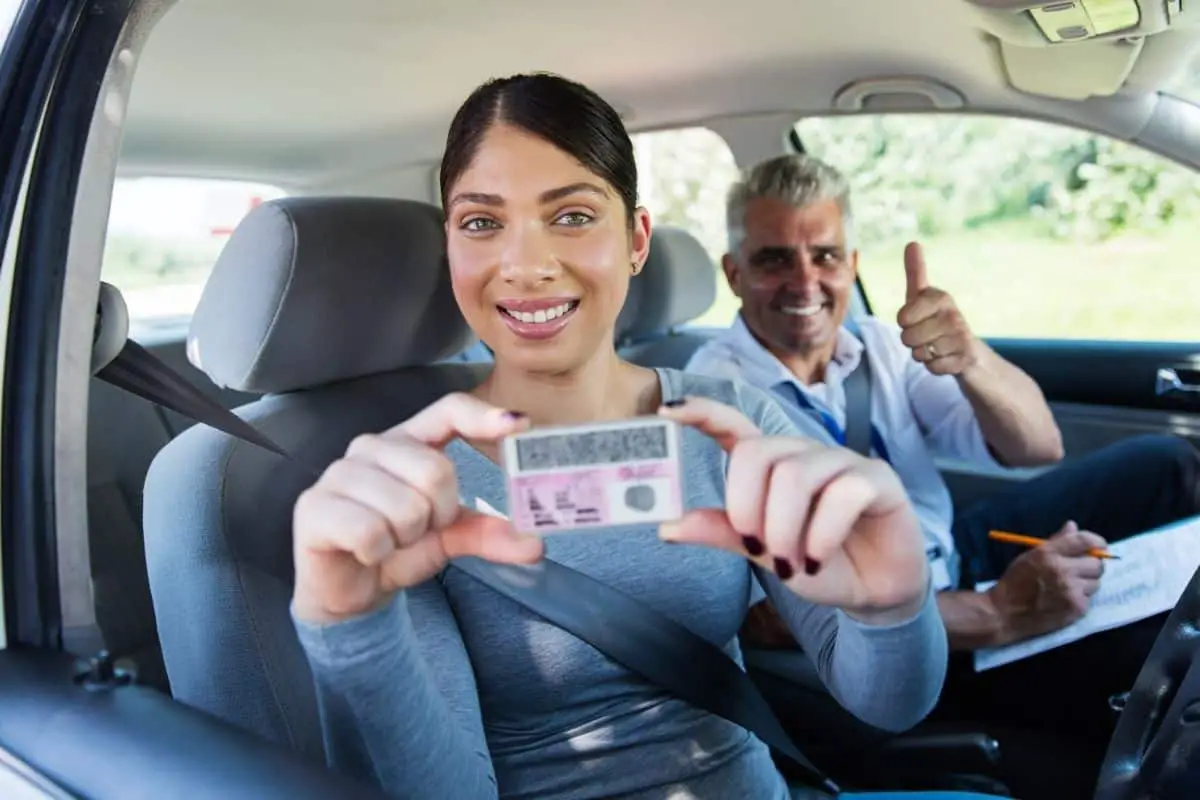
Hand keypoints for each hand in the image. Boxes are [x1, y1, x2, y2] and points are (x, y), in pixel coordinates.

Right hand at [291, 393, 543, 624]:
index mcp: (408, 442)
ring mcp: (339, 474)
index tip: (519, 427)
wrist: (347, 591)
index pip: (448, 410)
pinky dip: (380, 554)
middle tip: (420, 531)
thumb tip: (536, 544)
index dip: (483, 415)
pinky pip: (371, 532)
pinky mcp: (314, 507)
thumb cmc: (397, 549)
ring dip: (408, 539)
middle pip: (436, 471)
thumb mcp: (450, 538)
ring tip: (390, 542)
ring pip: (406, 508)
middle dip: (440, 515)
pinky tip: (367, 554)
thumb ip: (489, 533)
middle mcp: (372, 447)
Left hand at [658, 397, 928, 623]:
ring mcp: (842, 462)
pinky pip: (843, 492)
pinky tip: (818, 558)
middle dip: (747, 507)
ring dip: (784, 529)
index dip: (701, 413)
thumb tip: (668, 526)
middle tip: (756, 547)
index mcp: (771, 465)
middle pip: (758, 453)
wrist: (873, 593)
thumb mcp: (763, 553)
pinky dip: (822, 534)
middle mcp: (804, 454)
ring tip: (791, 565)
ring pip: (795, 475)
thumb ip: (724, 533)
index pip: (733, 425)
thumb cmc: (815, 564)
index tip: (667, 411)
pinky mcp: (878, 479)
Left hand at [896, 242, 978, 375]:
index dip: (904, 322)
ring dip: (923, 355)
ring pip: (919, 354)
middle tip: (927, 337)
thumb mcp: (924, 297)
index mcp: (940, 297)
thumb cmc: (938, 322)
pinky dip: (934, 367)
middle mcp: (953, 314)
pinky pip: (932, 368)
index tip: (916, 319)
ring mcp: (961, 337)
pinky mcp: (966, 359)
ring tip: (937, 347)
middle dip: (912, 342)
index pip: (903, 316)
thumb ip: (916, 273)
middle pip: (907, 337)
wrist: (970, 353)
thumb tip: (913, 242)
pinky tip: (946, 359)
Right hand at [986, 521, 1106, 643]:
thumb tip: (1073, 526)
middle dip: (1091, 565)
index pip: (1085, 541)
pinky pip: (1090, 598)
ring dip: (1086, 583)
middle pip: (1097, 563)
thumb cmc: (1016, 581)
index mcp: (1049, 553)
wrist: (1005, 613)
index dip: (1096, 542)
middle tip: (1080, 569)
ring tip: (1069, 586)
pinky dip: (1081, 598)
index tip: (1098, 546)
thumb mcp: (1031, 555)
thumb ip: (1055, 541)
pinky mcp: (1076, 608)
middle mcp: (1063, 570)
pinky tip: (1065, 599)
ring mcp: (1071, 591)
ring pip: (1096, 582)